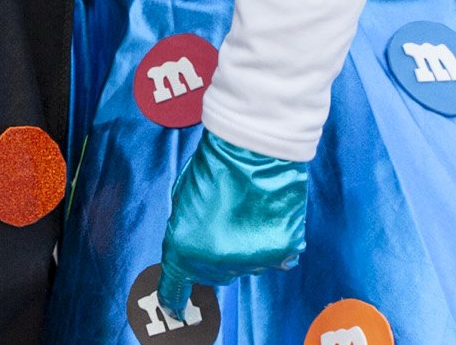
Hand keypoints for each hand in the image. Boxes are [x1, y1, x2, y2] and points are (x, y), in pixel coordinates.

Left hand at [156, 131, 306, 313]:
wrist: (254, 148)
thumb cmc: (214, 166)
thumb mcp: (182, 199)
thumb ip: (185, 232)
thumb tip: (194, 251)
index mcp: (186, 248)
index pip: (175, 287)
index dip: (174, 297)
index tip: (173, 307)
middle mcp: (218, 262)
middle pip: (212, 276)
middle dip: (211, 258)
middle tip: (219, 226)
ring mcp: (252, 260)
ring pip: (244, 267)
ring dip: (242, 248)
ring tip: (244, 212)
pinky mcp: (282, 252)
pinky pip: (275, 260)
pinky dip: (271, 245)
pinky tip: (266, 218)